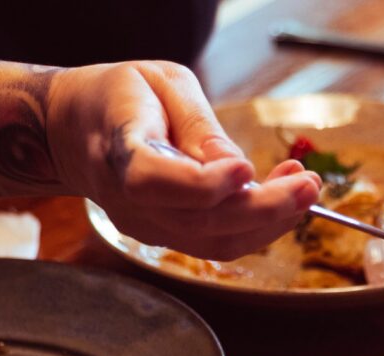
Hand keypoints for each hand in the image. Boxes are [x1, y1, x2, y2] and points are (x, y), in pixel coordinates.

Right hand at [47, 61, 320, 259]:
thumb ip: (199, 126)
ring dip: (271, 222)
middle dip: (264, 209)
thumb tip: (241, 169)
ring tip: (306, 188)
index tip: (245, 169)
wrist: (74, 132)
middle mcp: (130, 201)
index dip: (203, 184)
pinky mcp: (166, 236)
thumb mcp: (161, 84)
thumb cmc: (119, 98)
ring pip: (216, 244)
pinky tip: (284, 196)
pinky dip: (258, 226)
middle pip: (200, 223)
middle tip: (309, 185)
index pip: (154, 181)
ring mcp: (148, 226)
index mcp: (118, 152)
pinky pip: (218, 243)